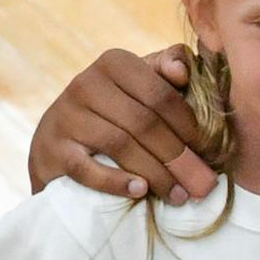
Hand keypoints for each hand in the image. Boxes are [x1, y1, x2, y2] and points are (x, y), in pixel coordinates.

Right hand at [28, 47, 217, 202]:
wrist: (59, 144)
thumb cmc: (117, 113)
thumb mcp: (143, 85)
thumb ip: (169, 68)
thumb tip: (183, 70)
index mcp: (115, 63)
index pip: (161, 94)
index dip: (189, 126)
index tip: (208, 152)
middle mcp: (85, 83)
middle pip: (144, 123)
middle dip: (179, 158)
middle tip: (202, 185)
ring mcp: (65, 116)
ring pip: (120, 145)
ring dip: (156, 174)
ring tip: (179, 196)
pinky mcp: (51, 149)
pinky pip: (87, 167)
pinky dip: (117, 182)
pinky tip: (140, 192)